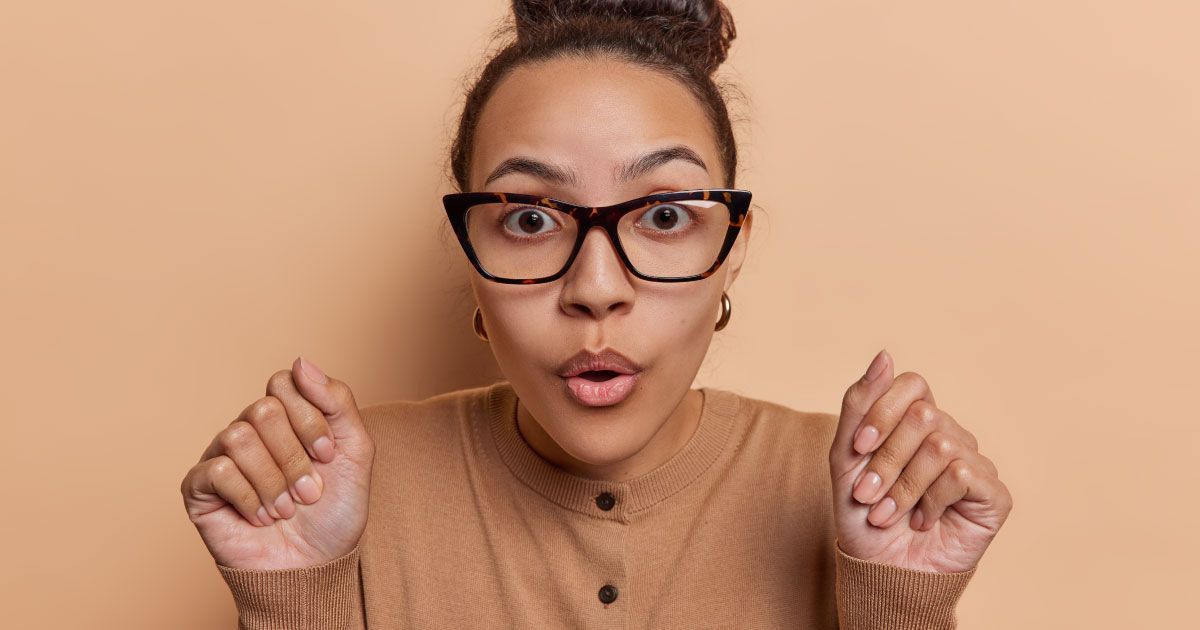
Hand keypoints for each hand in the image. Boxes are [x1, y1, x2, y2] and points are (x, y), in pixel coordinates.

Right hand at [181, 356, 374, 569]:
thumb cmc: (335, 511)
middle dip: (294, 457)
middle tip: (309, 492)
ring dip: (274, 481)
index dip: (310, 420)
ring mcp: (222, 456)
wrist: (315, 566)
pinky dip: (250, 499)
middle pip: (263, 410)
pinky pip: (219, 471)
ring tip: (287, 510)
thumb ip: (337, 401)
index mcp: (285, 416)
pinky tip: (262, 518)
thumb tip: (301, 361)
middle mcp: (250, 429)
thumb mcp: (355, 451)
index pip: (285, 383)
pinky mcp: (200, 487)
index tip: (328, 456)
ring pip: (239, 437)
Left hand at [828, 349, 1012, 572]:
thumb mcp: (847, 456)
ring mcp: (975, 463)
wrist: (880, 570)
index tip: (857, 448)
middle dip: (886, 459)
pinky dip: (931, 501)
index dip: (882, 410)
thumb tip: (884, 354)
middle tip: (868, 495)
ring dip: (903, 486)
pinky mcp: (993, 494)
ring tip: (888, 514)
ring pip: (940, 446)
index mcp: (917, 422)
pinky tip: (923, 521)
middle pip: (923, 415)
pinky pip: (962, 474)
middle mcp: (951, 436)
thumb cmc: (863, 514)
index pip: (912, 385)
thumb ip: (860, 403)